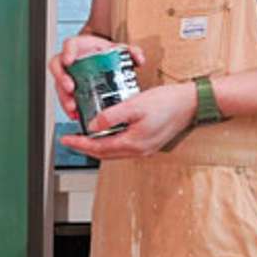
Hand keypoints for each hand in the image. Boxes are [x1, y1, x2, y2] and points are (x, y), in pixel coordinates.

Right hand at [49, 34, 145, 121]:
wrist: (105, 61)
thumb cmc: (107, 53)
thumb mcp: (120, 50)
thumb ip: (132, 51)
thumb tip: (139, 59)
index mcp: (80, 47)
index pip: (68, 45)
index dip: (67, 52)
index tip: (69, 61)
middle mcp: (70, 61)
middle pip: (57, 67)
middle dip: (61, 79)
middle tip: (70, 89)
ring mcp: (68, 75)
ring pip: (58, 85)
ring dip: (63, 98)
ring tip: (73, 107)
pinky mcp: (70, 89)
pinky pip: (64, 98)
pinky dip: (68, 108)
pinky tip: (76, 115)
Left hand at [59, 82, 196, 159]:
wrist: (191, 104)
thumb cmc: (168, 102)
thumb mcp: (135, 105)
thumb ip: (111, 116)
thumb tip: (92, 126)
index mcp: (134, 143)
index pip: (98, 148)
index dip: (79, 144)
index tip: (65, 140)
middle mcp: (139, 150)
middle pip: (104, 154)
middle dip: (85, 147)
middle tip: (71, 140)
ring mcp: (145, 149)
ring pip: (114, 152)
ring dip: (98, 146)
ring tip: (85, 137)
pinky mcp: (149, 144)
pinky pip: (124, 147)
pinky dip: (111, 143)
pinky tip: (108, 133)